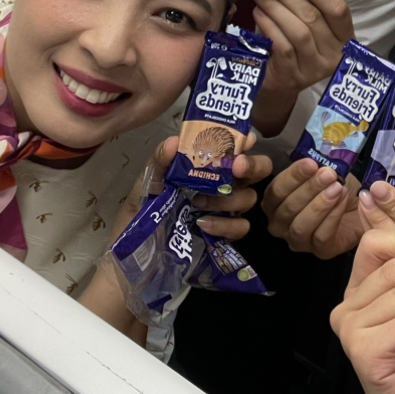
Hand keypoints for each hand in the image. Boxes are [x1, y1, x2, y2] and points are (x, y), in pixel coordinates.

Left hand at [111, 132, 271, 245]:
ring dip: (230, 197)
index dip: (245, 141)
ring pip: (249, 197)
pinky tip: (204, 224)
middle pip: (258, 169)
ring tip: (200, 202)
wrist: (136, 252)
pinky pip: (240, 227)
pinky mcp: (226, 235)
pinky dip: (225, 224)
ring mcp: (227, 210)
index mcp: (208, 166)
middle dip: (253, 165)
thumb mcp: (148, 182)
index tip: (243, 141)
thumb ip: (160, 160)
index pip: (236, 147)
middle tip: (237, 166)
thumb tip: (174, 141)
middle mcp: (223, 185)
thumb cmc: (142, 211)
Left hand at [252, 0, 354, 94]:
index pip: (338, 9)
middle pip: (313, 18)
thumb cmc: (296, 43)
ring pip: (298, 32)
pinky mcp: (293, 77)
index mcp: (344, 36)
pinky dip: (268, 26)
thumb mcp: (307, 22)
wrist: (280, 82)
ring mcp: (314, 69)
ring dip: (275, 7)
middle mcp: (334, 54)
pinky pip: (282, 46)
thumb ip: (302, 0)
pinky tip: (258, 13)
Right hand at [262, 157, 364, 257]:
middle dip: (310, 188)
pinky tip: (343, 200)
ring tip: (337, 187)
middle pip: (288, 208)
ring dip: (320, 204)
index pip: (276, 191)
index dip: (293, 176)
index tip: (311, 163)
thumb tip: (315, 162)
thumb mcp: (322, 172)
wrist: (360, 205)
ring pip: (301, 225)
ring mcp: (297, 241)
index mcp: (274, 203)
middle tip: (328, 174)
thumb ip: (314, 168)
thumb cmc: (335, 186)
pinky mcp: (320, 251)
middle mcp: (279, 225)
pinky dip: (333, 216)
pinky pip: (321, 236)